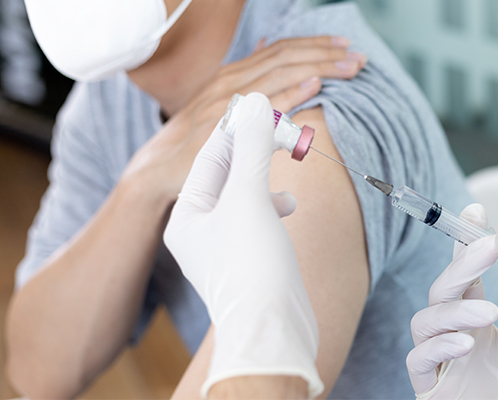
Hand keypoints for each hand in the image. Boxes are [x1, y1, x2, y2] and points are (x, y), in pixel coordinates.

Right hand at [122, 36, 366, 205]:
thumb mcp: (222, 103)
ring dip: (319, 66)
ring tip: (350, 66)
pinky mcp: (225, 124)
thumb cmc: (198, 138)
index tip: (345, 47)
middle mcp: (232, 80)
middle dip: (325, 53)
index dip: (314, 45)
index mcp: (235, 74)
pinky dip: (291, 92)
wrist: (161, 167)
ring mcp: (228, 100)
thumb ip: (247, 81)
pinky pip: (264, 105)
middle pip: (286, 56)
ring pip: (280, 73)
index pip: (281, 50)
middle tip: (358, 56)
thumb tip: (267, 50)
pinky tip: (316, 85)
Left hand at [164, 93, 322, 397]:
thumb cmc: (251, 265)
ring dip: (267, 174)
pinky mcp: (250, 257)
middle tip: (281, 128)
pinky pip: (258, 216)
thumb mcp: (248, 199)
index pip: (210, 157)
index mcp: (188, 215)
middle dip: (255, 150)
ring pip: (246, 194)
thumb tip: (255, 105)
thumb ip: (251, 150)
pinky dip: (273, 203)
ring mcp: (225, 245)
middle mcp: (201, 229)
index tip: (262, 105)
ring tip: (287, 159)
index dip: (237, 128)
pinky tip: (289, 204)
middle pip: (229, 174)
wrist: (272, 331)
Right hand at [406, 204, 497, 398]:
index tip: (476, 214)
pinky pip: (420, 358)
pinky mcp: (430, 386)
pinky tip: (468, 343)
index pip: (465, 275)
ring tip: (489, 313)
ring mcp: (440, 360)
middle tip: (486, 246)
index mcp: (476, 321)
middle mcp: (454, 335)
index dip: (465, 244)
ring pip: (426, 320)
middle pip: (441, 290)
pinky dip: (440, 346)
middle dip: (461, 266)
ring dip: (454, 310)